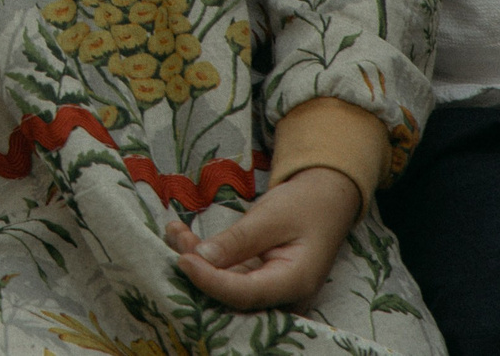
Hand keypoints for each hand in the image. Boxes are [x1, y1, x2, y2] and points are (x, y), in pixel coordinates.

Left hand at [165, 166, 361, 312]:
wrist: (324, 203)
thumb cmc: (304, 206)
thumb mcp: (271, 216)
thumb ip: (238, 240)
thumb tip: (200, 258)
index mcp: (294, 282)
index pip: (245, 293)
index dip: (211, 282)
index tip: (183, 260)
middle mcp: (281, 296)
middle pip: (231, 295)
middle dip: (198, 270)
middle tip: (174, 238)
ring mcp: (268, 291)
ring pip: (224, 286)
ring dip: (196, 260)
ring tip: (174, 230)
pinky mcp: (255, 281)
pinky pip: (225, 276)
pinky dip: (203, 257)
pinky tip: (182, 235)